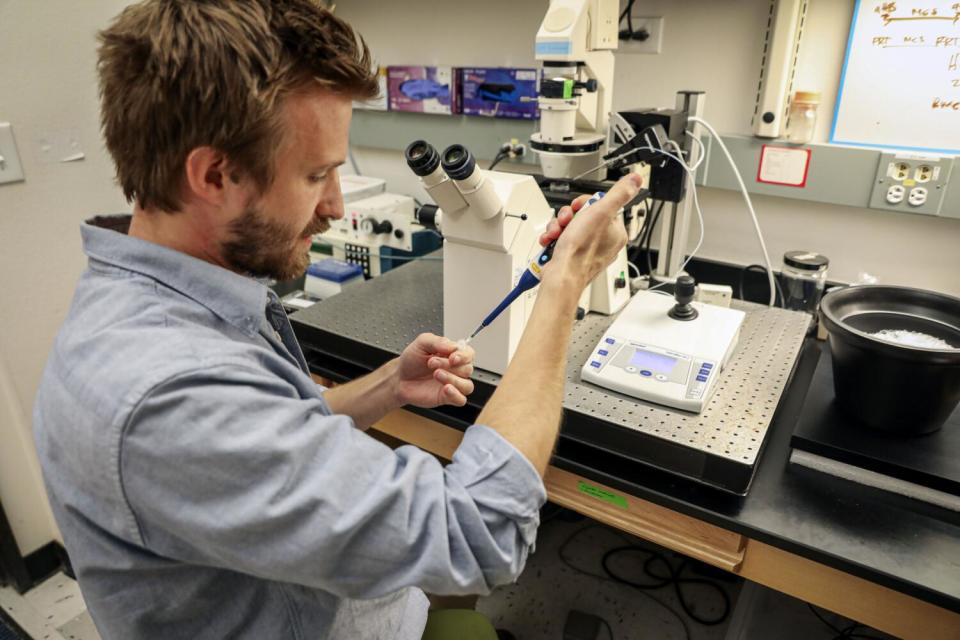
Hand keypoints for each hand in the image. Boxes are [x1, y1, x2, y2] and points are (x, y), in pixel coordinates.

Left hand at [393, 333, 475, 407]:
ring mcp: (452, 384)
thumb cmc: (412, 360)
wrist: (400, 378)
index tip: (452, 357)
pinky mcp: (447, 397)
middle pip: (467, 369)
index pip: (469, 354)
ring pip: (467, 385)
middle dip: (449, 365)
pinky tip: (446, 388)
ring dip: (453, 379)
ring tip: (436, 374)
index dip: (463, 356)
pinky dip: (456, 394)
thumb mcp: (422, 343)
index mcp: (453, 354)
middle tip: (432, 363)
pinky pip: (461, 399)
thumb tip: (453, 346)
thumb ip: (438, 341)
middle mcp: (455, 370)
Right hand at [537, 173, 642, 290]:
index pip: (602, 207)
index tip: (580, 208)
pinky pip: (563, 240)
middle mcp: (604, 243)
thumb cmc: (581, 251)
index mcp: (616, 233)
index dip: (586, 204)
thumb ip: (618, 194)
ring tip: (556, 233)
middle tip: (566, 221)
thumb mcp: (601, 212)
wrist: (561, 276)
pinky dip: (554, 238)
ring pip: (571, 227)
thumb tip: (636, 179)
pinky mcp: (573, 257)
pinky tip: (551, 241)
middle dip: (569, 216)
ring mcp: (588, 251)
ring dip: (558, 226)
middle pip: (584, 216)